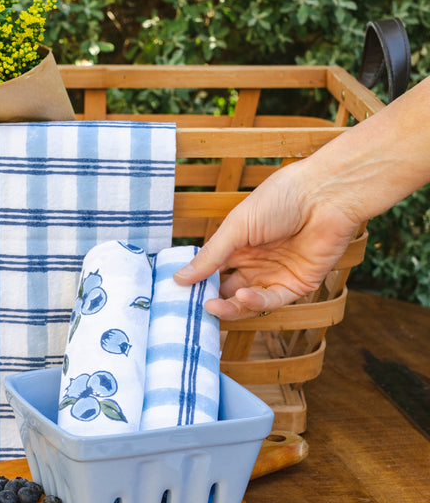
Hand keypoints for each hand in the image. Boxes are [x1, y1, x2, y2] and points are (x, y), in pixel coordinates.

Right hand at [173, 163, 359, 319]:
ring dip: (230, 307)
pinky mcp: (297, 285)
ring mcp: (276, 274)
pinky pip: (272, 302)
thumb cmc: (280, 199)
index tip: (178, 294)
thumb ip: (210, 256)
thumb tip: (179, 277)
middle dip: (212, 300)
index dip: (197, 283)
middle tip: (194, 307)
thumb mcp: (236, 227)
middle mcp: (257, 261)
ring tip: (212, 307)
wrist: (325, 195)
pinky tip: (243, 297)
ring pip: (248, 302)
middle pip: (228, 290)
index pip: (213, 270)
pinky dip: (255, 304)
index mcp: (239, 244)